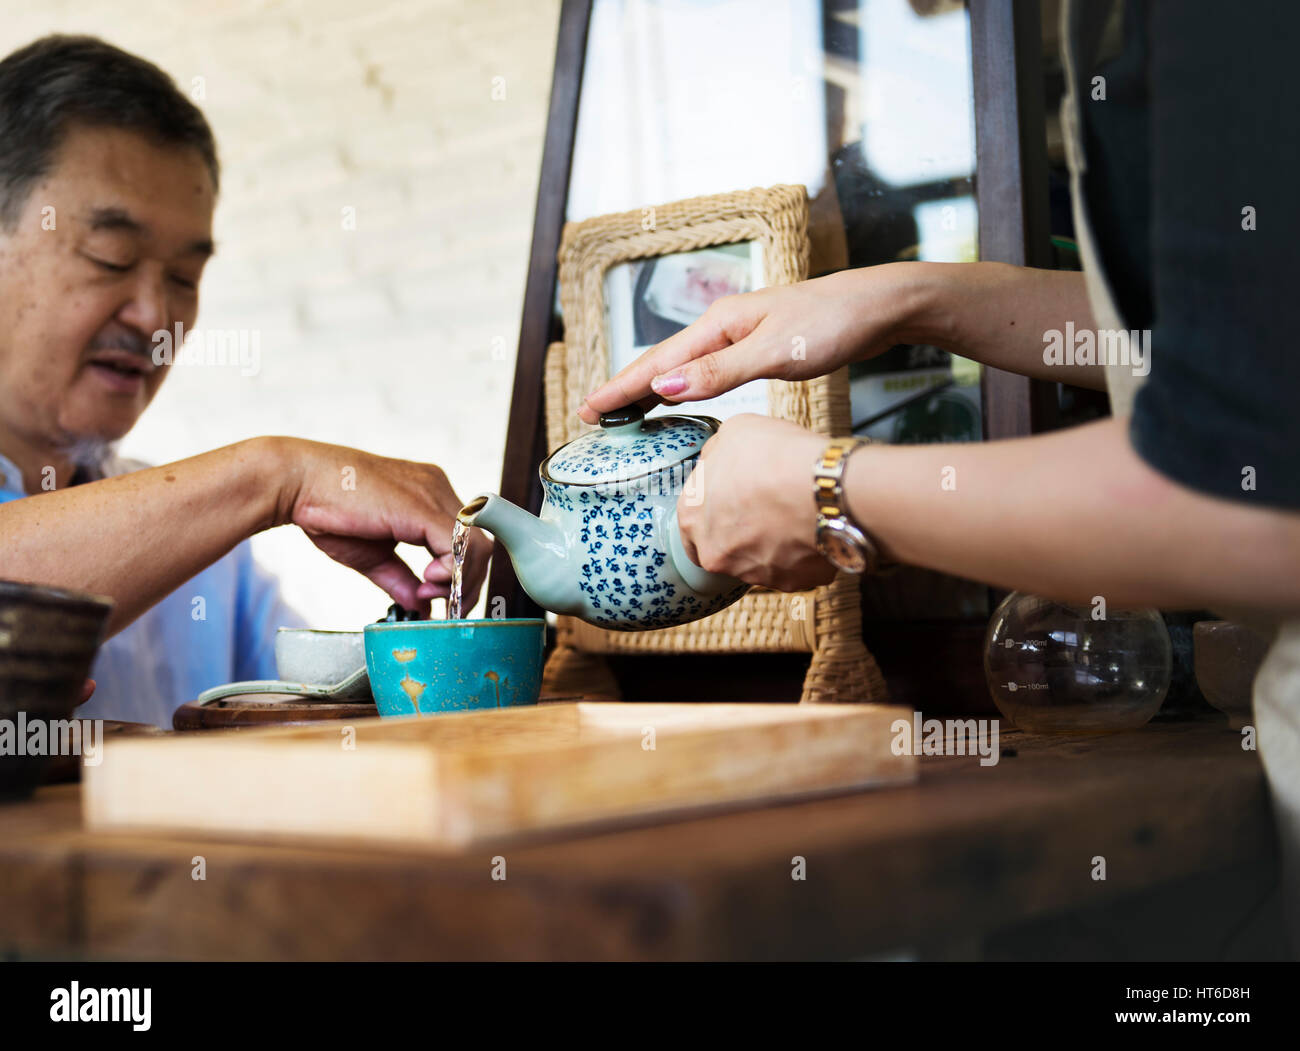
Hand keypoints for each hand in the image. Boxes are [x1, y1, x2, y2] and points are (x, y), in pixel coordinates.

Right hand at [276, 439, 492, 615]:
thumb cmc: (325, 511)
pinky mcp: (422, 506)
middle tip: (444, 606)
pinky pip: (458, 543)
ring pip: (476, 544)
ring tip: (430, 594)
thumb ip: (400, 580)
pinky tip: (428, 582)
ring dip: (462, 581)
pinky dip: (451, 570)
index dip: (460, 574)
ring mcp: (433, 493)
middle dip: (467, 583)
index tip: (438, 597)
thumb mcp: (373, 555)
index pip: (465, 539)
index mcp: (427, 496)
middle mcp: (437, 489)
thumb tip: (421, 608)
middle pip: (478, 543)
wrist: (294, 482)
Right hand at [580, 266, 917, 423]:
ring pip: (682, 366)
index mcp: (719, 325)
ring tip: (624, 410)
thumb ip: (719, 373)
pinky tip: (681, 397)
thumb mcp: (775, 353)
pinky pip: (706, 370)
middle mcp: (723, 326)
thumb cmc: (834, 324)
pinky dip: (682, 386)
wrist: (882, 306)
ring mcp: (741, 335)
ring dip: (651, 388)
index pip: (656, 363)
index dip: (620, 389)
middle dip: (626, 389)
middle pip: (662, 362)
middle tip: (593, 417)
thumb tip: (662, 386)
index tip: (588, 412)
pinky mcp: (760, 346)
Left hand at [677, 415, 833, 590]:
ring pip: (761, 560)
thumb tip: (719, 459)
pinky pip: (795, 568)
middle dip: (744, 532)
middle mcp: (715, 553)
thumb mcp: (733, 432)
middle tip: (768, 507)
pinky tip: (814, 527)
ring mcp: (752, 573)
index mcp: (692, 517)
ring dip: (774, 542)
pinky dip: (803, 552)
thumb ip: (717, 454)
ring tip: (796, 512)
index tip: (736, 498)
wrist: (821, 488)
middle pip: (726, 547)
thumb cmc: (775, 458)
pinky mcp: (790, 583)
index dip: (717, 508)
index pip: (692, 525)